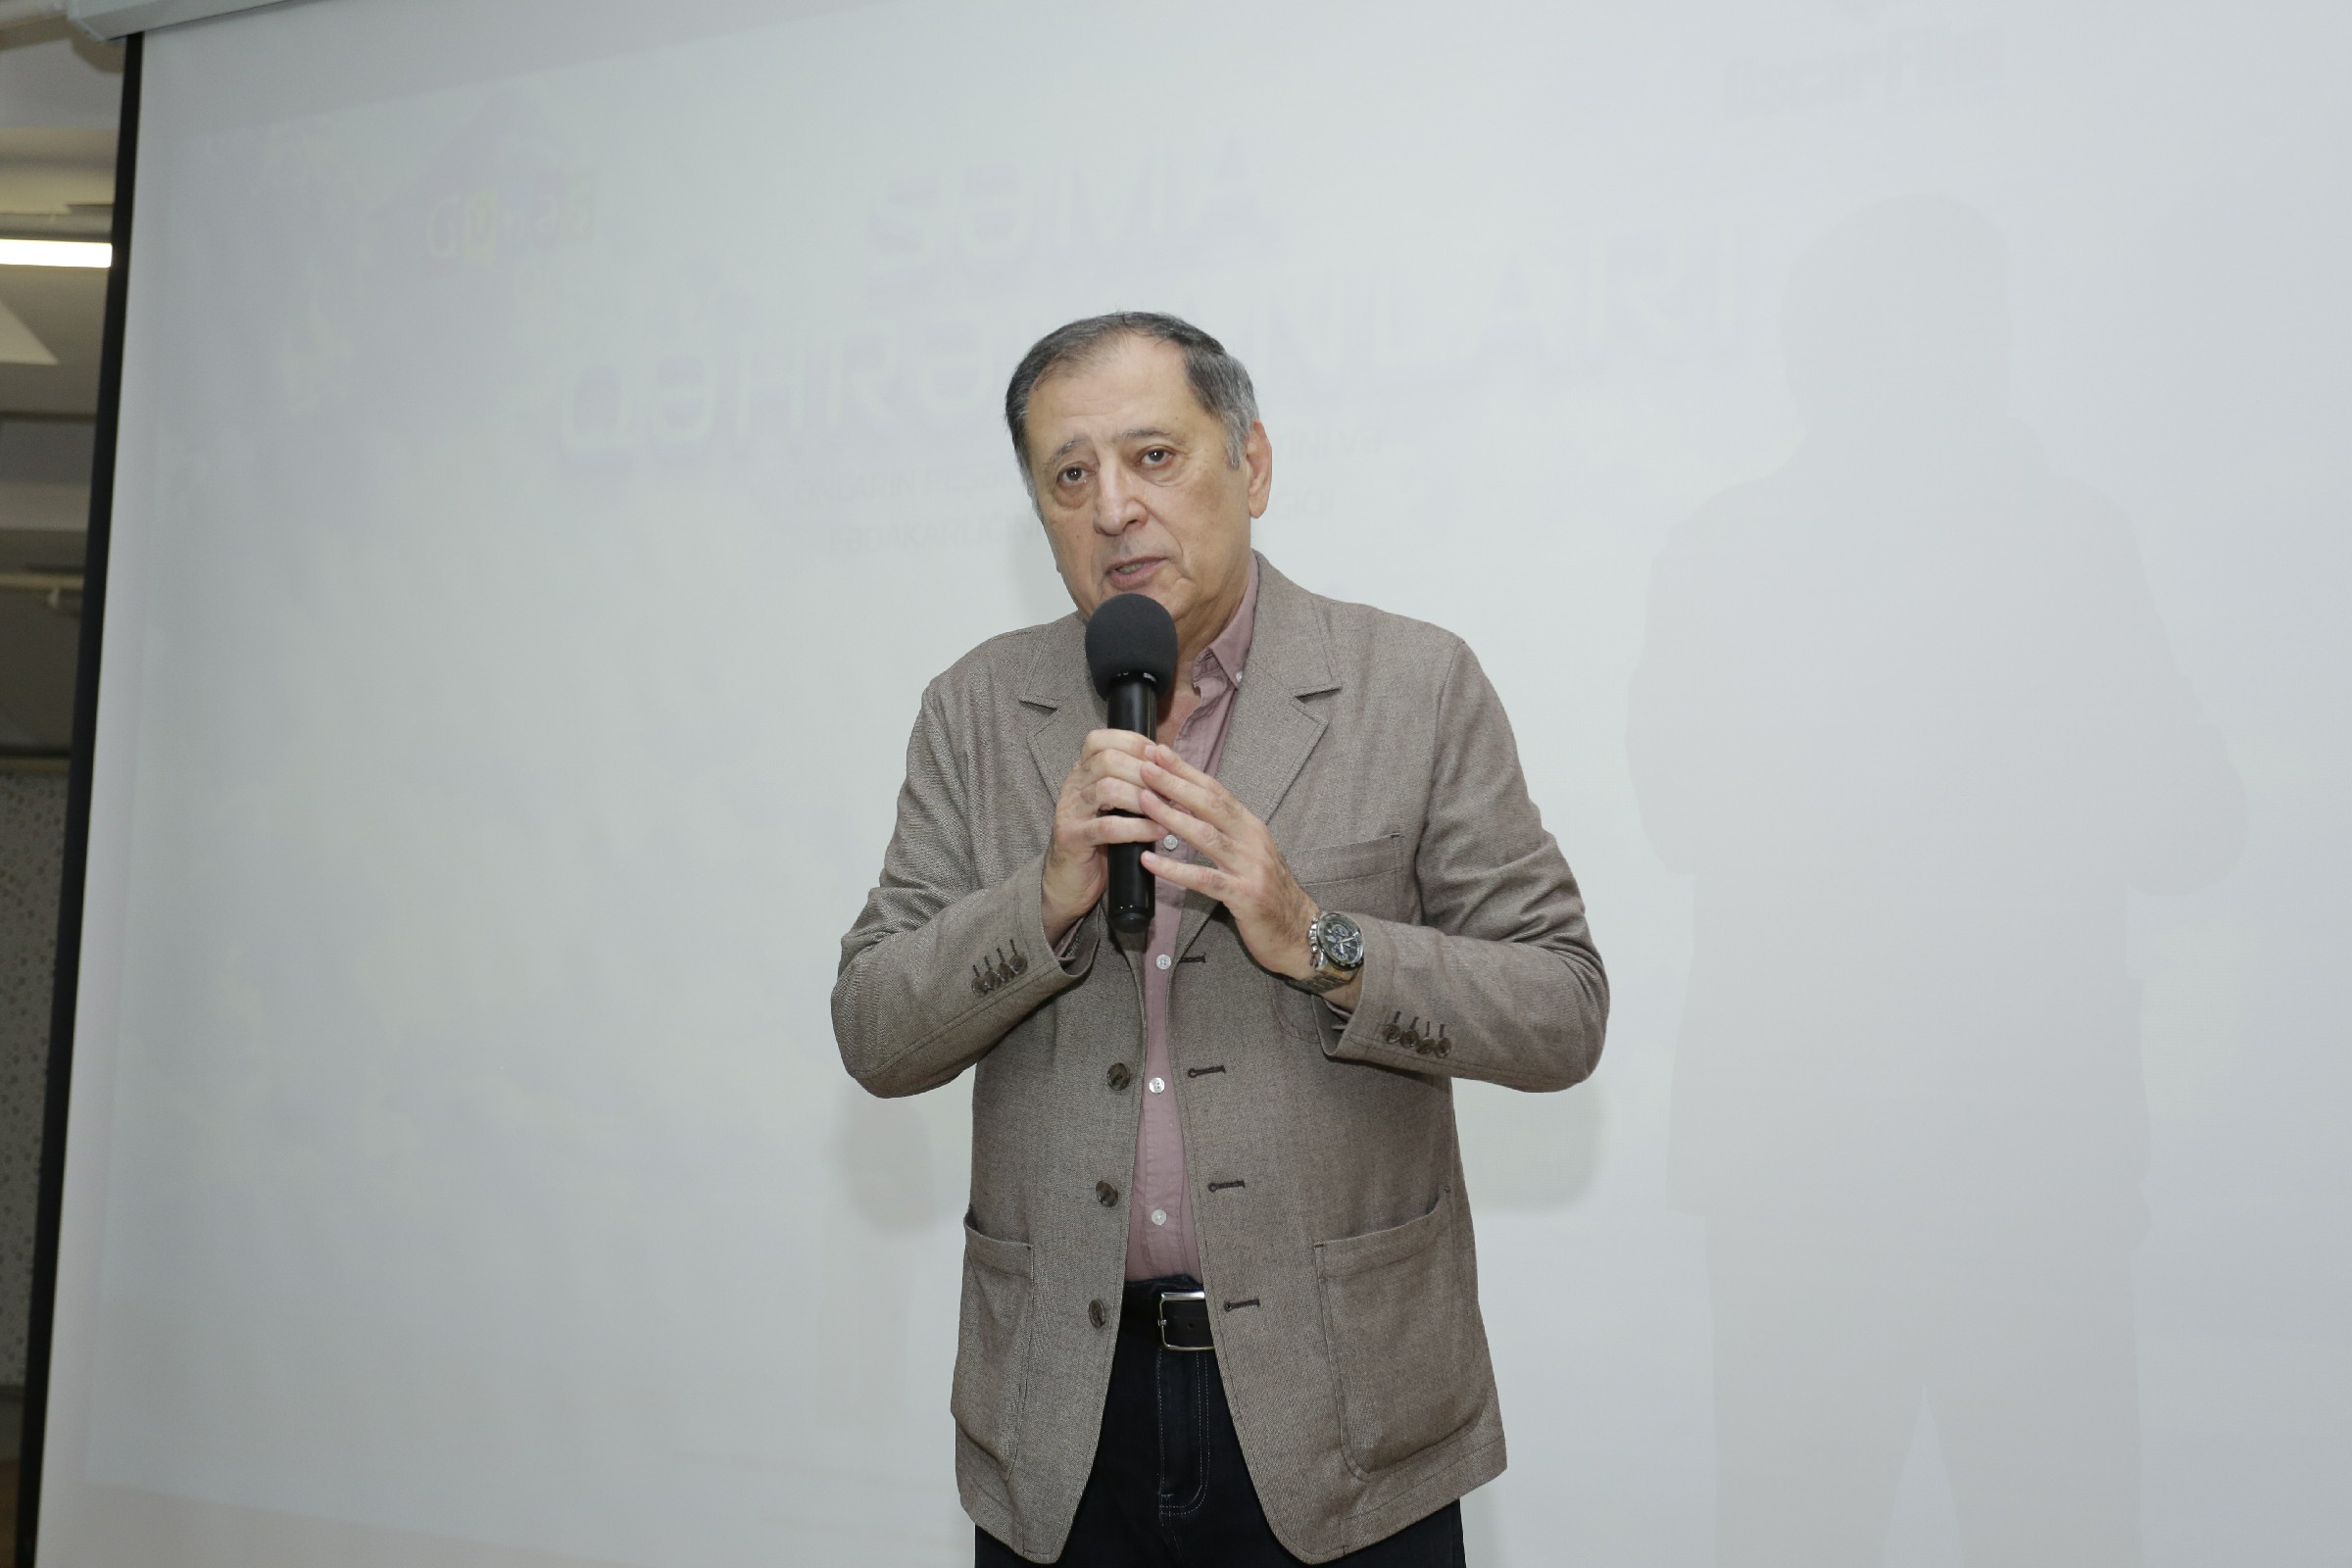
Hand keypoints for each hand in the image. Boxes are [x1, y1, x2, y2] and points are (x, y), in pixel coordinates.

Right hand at [1041, 729, 1165, 943]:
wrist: (1070, 880)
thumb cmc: (1100, 840)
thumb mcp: (1114, 805)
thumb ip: (1132, 784)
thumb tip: (1171, 767)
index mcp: (1082, 772)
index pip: (1100, 740)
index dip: (1133, 743)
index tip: (1160, 757)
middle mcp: (1072, 786)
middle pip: (1107, 760)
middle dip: (1145, 771)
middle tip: (1170, 788)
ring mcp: (1070, 812)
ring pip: (1107, 789)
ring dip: (1144, 798)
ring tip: (1168, 810)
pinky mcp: (1073, 839)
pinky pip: (1108, 827)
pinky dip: (1139, 827)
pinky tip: (1159, 832)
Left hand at [1135, 742, 1355, 1004]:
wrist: (1301, 932)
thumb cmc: (1269, 893)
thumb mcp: (1250, 854)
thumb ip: (1225, 832)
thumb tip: (1187, 809)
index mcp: (1251, 826)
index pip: (1216, 790)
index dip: (1186, 770)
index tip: (1158, 752)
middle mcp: (1253, 839)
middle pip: (1211, 803)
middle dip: (1176, 782)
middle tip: (1145, 765)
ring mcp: (1250, 867)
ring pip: (1206, 835)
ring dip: (1172, 816)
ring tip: (1144, 802)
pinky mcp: (1245, 895)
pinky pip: (1204, 879)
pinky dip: (1174, 869)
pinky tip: (1150, 861)